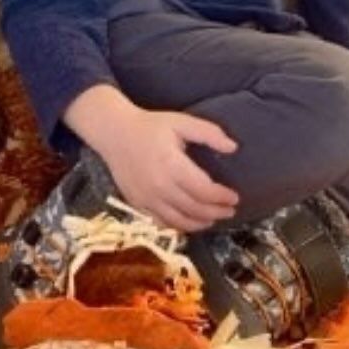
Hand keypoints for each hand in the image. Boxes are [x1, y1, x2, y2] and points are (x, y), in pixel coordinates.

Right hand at [64, 85, 238, 231]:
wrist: (114, 132)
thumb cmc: (149, 126)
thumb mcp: (180, 122)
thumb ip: (208, 133)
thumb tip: (233, 147)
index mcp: (172, 165)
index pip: (204, 191)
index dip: (222, 197)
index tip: (234, 197)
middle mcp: (159, 186)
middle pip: (194, 209)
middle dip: (216, 212)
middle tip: (230, 210)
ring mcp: (146, 198)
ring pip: (179, 221)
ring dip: (200, 223)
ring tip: (213, 219)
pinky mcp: (137, 204)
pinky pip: (162, 223)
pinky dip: (179, 226)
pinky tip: (189, 221)